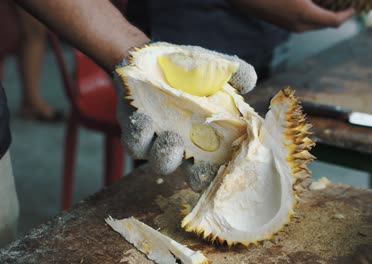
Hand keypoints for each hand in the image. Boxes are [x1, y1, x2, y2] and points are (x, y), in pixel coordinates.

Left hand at [114, 43, 256, 191]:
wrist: (147, 57)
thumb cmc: (184, 67)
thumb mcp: (210, 65)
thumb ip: (233, 72)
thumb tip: (249, 81)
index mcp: (202, 136)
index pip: (212, 164)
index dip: (216, 173)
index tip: (221, 170)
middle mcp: (179, 144)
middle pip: (197, 172)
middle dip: (191, 172)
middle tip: (203, 156)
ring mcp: (155, 140)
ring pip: (158, 161)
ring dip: (165, 153)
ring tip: (168, 134)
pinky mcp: (133, 130)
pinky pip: (134, 142)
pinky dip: (140, 133)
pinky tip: (143, 118)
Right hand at [229, 0, 354, 31]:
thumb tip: (323, 0)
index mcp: (304, 14)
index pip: (334, 21)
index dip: (346, 15)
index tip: (352, 8)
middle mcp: (298, 25)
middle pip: (325, 25)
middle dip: (335, 16)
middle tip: (341, 5)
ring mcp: (289, 26)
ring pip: (314, 24)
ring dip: (323, 16)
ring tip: (327, 4)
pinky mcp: (281, 24)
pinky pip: (303, 23)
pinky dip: (312, 16)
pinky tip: (310, 4)